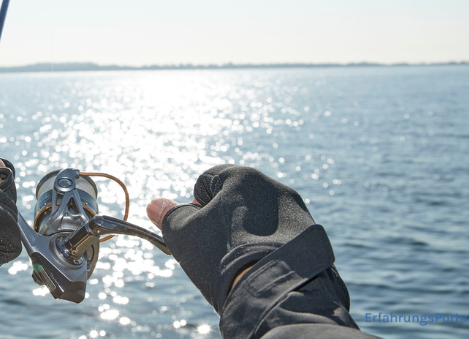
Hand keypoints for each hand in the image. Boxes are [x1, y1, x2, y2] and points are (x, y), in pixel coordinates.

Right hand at [146, 165, 314, 312]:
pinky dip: (269, 247)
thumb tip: (155, 204)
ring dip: (246, 233)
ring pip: (260, 218)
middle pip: (235, 198)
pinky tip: (261, 268)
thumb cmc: (223, 256)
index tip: (195, 230)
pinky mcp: (313, 237)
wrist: (275, 292)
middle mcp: (275, 187)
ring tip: (240, 262)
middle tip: (214, 249)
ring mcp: (298, 212)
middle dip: (221, 220)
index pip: (206, 180)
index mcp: (243, 177)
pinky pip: (282, 236)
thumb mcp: (184, 235)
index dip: (193, 205)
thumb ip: (168, 215)